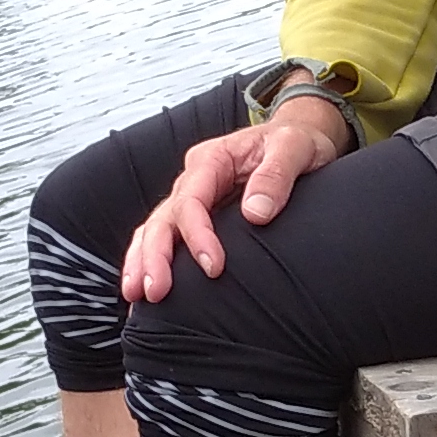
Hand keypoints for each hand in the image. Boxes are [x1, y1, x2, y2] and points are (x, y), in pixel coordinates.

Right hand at [123, 96, 350, 301]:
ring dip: (143, 262)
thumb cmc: (296, 142)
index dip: (197, 236)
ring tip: (138, 295)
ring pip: (156, 229)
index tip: (213, 268)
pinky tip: (144, 288)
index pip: (191, 200)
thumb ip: (276, 175)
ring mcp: (192, 197)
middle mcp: (194, 179)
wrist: (299, 140)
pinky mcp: (197, 215)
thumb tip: (255, 214)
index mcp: (213, 159)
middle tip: (156, 291)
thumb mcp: (295, 148)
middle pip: (164, 218)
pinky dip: (150, 260)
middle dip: (156, 256)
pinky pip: (167, 237)